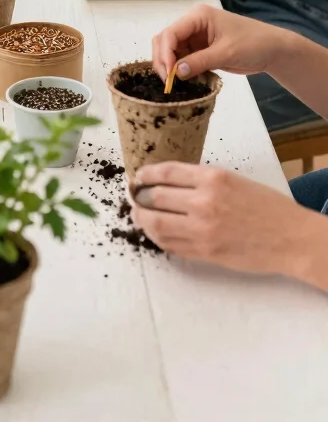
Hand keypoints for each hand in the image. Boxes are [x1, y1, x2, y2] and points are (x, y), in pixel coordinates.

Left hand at [131, 161, 314, 277]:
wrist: (291, 238)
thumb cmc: (266, 206)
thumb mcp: (233, 180)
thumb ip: (200, 180)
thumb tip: (167, 183)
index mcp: (212, 178)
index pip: (165, 173)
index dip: (145, 174)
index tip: (138, 177)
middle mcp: (203, 202)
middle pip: (154, 198)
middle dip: (138, 197)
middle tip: (134, 197)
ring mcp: (202, 230)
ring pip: (156, 224)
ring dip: (142, 219)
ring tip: (139, 216)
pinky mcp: (205, 253)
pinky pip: (171, 245)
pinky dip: (158, 238)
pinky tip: (157, 233)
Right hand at [151, 5, 289, 81]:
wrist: (273, 50)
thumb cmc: (253, 44)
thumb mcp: (226, 53)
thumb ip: (200, 61)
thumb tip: (176, 73)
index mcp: (197, 16)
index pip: (171, 33)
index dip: (166, 54)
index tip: (170, 75)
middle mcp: (192, 24)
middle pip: (165, 40)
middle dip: (163, 60)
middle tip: (168, 82)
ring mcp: (195, 37)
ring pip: (171, 50)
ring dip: (170, 66)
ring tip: (174, 84)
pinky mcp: (200, 49)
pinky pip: (182, 58)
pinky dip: (180, 69)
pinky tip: (184, 80)